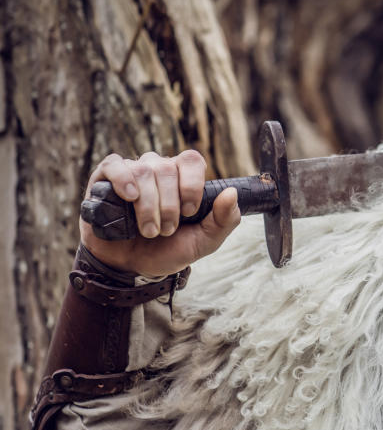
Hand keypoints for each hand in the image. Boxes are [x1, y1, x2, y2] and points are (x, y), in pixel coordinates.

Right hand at [79, 150, 241, 276]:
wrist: (131, 268)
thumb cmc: (168, 249)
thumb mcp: (204, 241)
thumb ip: (225, 220)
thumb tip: (232, 193)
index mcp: (183, 177)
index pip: (192, 161)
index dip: (191, 184)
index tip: (189, 212)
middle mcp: (158, 168)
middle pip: (166, 169)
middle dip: (168, 205)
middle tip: (166, 231)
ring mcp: (131, 172)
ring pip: (143, 171)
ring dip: (148, 205)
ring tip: (149, 230)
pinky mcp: (104, 179)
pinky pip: (114, 165)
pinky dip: (123, 179)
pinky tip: (129, 197)